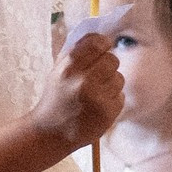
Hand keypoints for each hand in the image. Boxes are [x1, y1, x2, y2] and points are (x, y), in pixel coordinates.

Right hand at [31, 32, 124, 148]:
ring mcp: (97, 98)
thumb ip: (76, 52)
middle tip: (98, 74)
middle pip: (112, 59)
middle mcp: (83, 81)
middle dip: (108, 65)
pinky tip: (98, 106)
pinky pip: (121, 96)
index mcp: (68, 67)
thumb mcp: (57, 71)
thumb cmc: (56, 98)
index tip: (104, 47)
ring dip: (111, 83)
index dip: (103, 43)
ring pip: (119, 78)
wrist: (50, 133)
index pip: (96, 43)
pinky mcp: (108, 113)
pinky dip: (112, 100)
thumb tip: (102, 37)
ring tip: (95, 94)